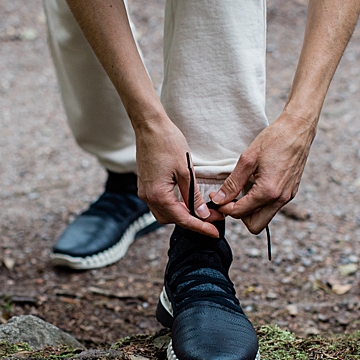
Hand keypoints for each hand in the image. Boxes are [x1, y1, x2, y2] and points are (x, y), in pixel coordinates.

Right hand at [136, 120, 221, 237]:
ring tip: (201, 211)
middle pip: (172, 219)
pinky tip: (187, 201)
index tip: (215, 232)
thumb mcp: (186, 170)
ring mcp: (145, 191)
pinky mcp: (145, 185)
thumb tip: (202, 214)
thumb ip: (193, 195)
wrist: (149, 127)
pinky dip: (174, 206)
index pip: (182, 219)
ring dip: (182, 214)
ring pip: (165, 213)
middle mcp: (148, 196)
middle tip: (212, 219)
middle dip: (191, 222)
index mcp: (158, 194)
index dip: (200, 227)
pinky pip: (160, 203)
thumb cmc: (168, 143)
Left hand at [211, 115, 316, 232]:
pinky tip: (253, 186)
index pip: (240, 213)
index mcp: (268, 191)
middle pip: (255, 225)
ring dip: (250, 210)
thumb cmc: (273, 140)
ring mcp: (287, 197)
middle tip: (229, 199)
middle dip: (239, 216)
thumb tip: (219, 199)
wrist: (298, 130)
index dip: (224, 207)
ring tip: (241, 191)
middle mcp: (280, 198)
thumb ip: (233, 182)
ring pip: (264, 217)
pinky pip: (272, 207)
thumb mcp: (247, 159)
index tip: (216, 197)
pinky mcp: (290, 192)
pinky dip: (260, 203)